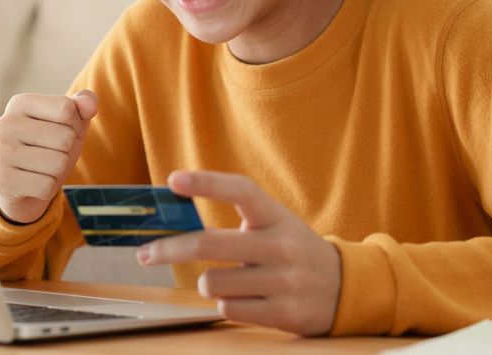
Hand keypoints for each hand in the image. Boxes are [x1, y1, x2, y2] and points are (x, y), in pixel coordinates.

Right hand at [0, 90, 97, 223]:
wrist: (24, 184)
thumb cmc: (50, 145)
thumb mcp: (70, 121)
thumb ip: (84, 103)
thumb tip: (90, 106)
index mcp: (20, 103)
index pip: (67, 109)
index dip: (73, 124)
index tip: (59, 130)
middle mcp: (4, 124)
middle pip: (64, 138)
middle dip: (66, 150)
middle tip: (50, 152)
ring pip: (58, 164)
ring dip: (58, 170)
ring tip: (42, 167)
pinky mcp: (1, 181)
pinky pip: (46, 187)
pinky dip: (47, 188)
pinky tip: (33, 182)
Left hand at [137, 170, 341, 335]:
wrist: (345, 288)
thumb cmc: (292, 251)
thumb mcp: (274, 225)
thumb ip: (237, 220)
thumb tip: (177, 219)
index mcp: (276, 216)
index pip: (240, 190)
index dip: (206, 182)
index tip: (172, 179)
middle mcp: (282, 245)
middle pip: (208, 244)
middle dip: (168, 249)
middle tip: (145, 254)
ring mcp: (285, 280)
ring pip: (212, 282)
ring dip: (208, 284)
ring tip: (228, 281)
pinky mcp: (285, 312)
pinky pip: (229, 309)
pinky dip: (227, 305)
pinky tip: (246, 300)